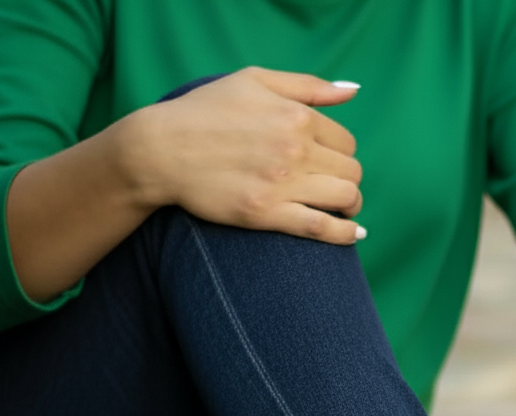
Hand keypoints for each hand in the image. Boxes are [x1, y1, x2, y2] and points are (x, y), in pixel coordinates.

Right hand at [126, 67, 363, 244]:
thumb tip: (353, 91)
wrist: (162, 149)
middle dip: (348, 180)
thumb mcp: (254, 80)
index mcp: (296, 116)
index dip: (342, 154)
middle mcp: (295, 149)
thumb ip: (307, 85)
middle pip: (350, 171)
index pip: (346, 141)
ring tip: (342, 209)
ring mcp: (282, 184)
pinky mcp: (266, 214)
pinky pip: (321, 227)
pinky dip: (344, 233)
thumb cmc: (205, 111)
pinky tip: (353, 235)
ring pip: (345, 198)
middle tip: (336, 187)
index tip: (329, 163)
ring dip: (350, 206)